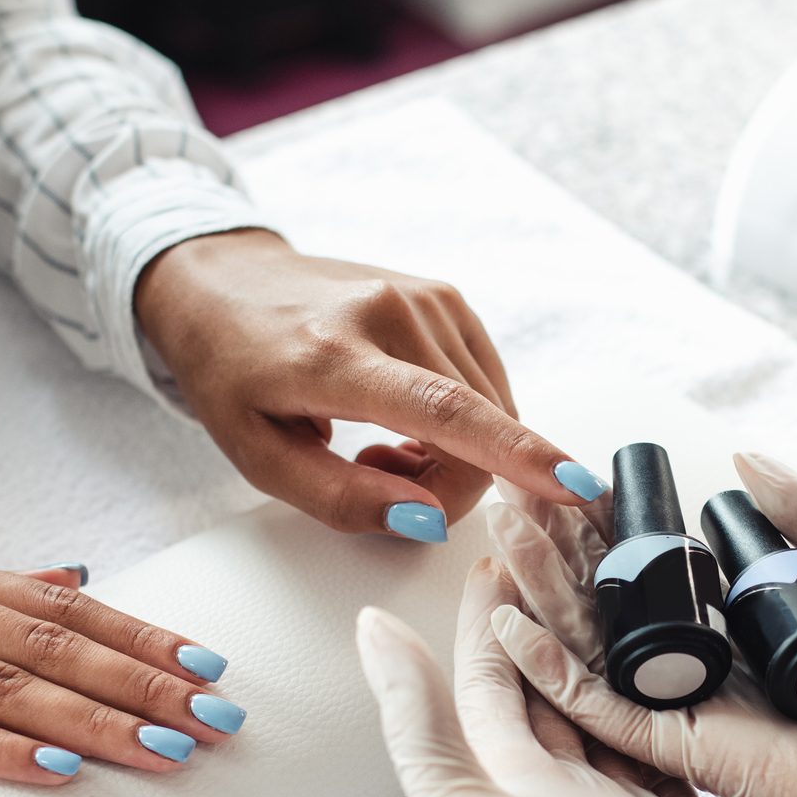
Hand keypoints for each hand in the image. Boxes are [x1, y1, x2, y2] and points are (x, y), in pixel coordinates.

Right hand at [0, 550, 243, 780]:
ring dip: (98, 719)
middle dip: (144, 682)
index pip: (63, 604)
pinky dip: (0, 749)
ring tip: (167, 749)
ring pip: (6, 684)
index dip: (142, 635)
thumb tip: (75, 579)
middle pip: (52, 642)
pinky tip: (58, 769)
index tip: (210, 665)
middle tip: (215, 716)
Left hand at [134, 229, 605, 540]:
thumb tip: (427, 517)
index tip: (574, 485)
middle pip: (476, 430)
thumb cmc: (233, 373)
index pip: (445, 410)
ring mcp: (426, 297)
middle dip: (449, 483)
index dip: (515, 455)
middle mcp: (390, 313)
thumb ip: (344, 498)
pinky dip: (463, 420)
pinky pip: (487, 386)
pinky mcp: (446, 296)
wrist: (222, 279)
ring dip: (454, 452)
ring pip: (491, 412)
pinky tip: (409, 414)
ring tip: (383, 442)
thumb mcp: (259, 457)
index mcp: (333, 356)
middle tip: (383, 477)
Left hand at [354, 559, 796, 796]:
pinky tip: (689, 624)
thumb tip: (367, 623)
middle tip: (570, 515)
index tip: (504, 530)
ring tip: (630, 547)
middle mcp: (557, 777)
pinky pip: (673, 720)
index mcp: (496, 776)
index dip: (492, 602)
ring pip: (614, 684)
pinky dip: (674, 674)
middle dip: (555, 594)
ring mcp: (624, 790)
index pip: (490, 669)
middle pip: (552, 665)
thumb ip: (419, 718)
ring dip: (616, 622)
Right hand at [482, 454, 796, 796]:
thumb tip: (742, 459)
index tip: (575, 479)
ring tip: (498, 534)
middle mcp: (722, 680)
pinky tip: (507, 625)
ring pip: (601, 653)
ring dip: (543, 596)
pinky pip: (611, 715)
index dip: (619, 532)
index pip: (669, 579)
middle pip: (621, 610)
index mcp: (758, 641)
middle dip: (563, 554)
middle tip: (516, 498)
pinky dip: (554, 674)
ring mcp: (705, 720)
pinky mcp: (700, 758)